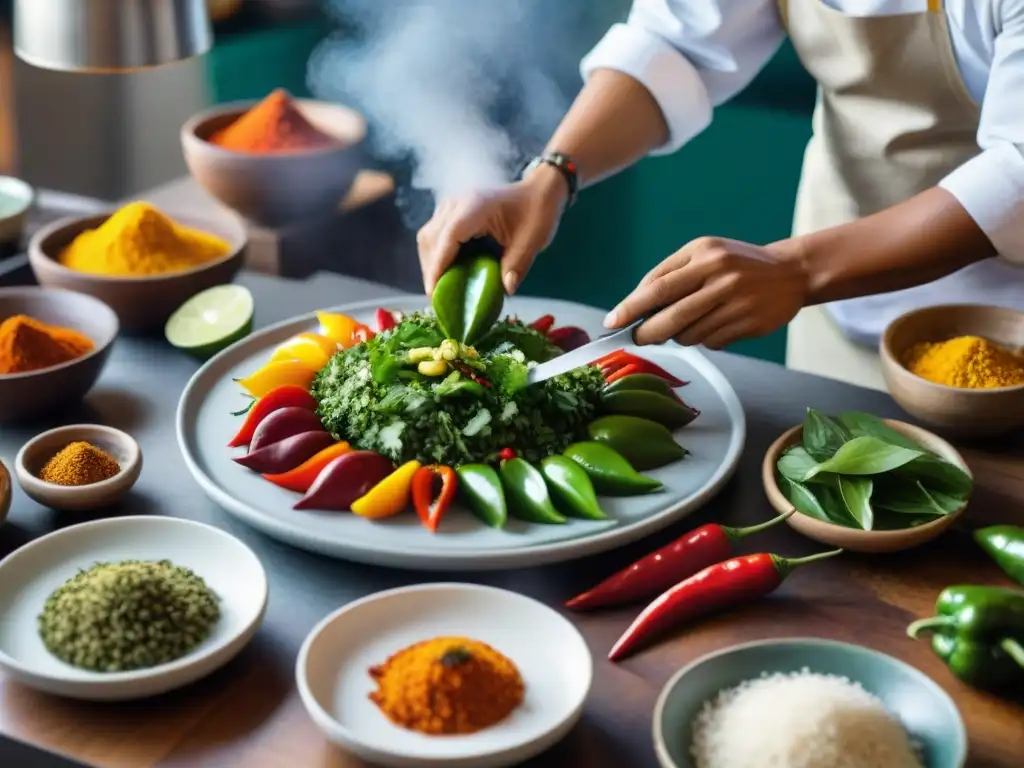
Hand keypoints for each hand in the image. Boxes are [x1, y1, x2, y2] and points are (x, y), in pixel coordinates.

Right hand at [416, 165, 567, 294]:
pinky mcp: (450, 213)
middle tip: (439, 299)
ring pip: (428, 238)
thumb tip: (506, 290)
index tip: (434, 292)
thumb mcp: (532, 240)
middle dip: (431, 270)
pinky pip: (435, 236)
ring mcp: (451, 206)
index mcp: (476, 206)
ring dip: (431, 264)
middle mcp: (457, 203)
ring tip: (441, 290)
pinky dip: (437, 257)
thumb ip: (517, 265)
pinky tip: (447, 275)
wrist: (537, 192)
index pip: (448, 237)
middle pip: (430, 238)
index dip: (438, 265)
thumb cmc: (536, 213)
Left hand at [605, 237, 809, 348]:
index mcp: (704, 256)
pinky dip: (704, 339)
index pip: (658, 287)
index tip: (612, 322)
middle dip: (647, 333)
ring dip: (678, 335)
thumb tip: (636, 303)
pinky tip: (716, 324)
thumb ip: (670, 272)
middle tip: (638, 338)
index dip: (631, 308)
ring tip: (689, 322)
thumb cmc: (736, 262)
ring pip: (689, 335)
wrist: (791, 272)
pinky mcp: (750, 325)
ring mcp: (737, 303)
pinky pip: (711, 342)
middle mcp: (721, 278)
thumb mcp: (703, 253)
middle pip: (670, 317)